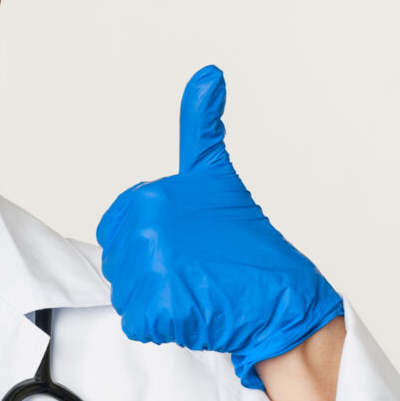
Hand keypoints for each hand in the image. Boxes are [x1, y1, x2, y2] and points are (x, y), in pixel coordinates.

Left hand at [96, 66, 343, 389]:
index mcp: (150, 197)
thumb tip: (209, 72)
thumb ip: (201, 126)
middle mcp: (146, 229)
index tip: (187, 246)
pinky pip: (139, 325)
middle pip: (120, 266)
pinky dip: (165, 327)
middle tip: (195, 272)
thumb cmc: (250, 243)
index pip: (117, 231)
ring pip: (128, 296)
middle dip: (152, 276)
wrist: (282, 297)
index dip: (149, 245)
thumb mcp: (217, 176)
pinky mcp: (159, 310)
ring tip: (198, 290)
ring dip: (159, 303)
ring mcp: (152, 270)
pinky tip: (196, 310)